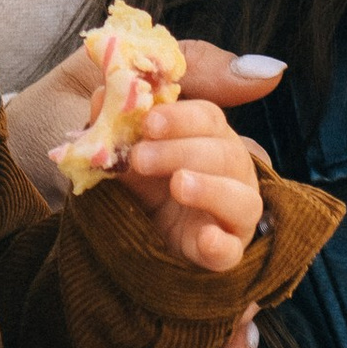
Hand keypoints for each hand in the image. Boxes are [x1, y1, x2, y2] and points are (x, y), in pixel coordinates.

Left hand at [117, 97, 263, 273]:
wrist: (119, 233)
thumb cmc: (129, 174)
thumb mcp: (115, 144)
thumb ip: (113, 122)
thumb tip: (104, 93)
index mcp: (207, 138)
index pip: (209, 119)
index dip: (181, 118)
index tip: (149, 122)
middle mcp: (228, 172)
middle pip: (225, 153)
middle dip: (182, 151)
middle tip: (140, 158)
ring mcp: (230, 215)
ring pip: (242, 199)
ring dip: (211, 189)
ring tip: (178, 185)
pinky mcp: (221, 254)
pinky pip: (232, 251)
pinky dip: (222, 244)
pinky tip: (206, 238)